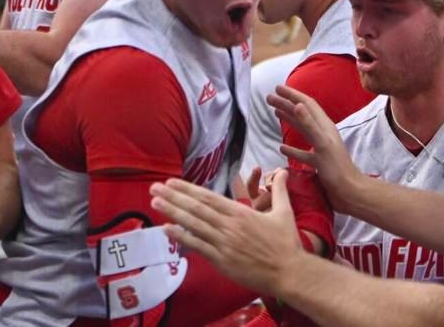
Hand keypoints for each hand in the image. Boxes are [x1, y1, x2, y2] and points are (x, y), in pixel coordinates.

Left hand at [151, 170, 303, 294]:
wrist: (289, 271)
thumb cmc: (286, 243)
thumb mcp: (284, 212)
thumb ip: (279, 190)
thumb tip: (282, 170)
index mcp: (241, 213)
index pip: (209, 197)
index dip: (188, 189)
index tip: (172, 182)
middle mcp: (229, 226)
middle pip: (196, 208)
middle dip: (173, 197)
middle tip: (154, 187)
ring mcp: (224, 244)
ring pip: (193, 225)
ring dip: (172, 213)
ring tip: (155, 203)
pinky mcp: (222, 261)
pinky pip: (198, 247)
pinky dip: (182, 237)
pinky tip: (167, 230)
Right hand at [268, 85, 364, 214]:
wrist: (349, 193)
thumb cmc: (337, 170)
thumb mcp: (321, 144)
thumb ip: (309, 124)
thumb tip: (296, 104)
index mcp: (324, 126)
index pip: (306, 104)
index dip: (292, 94)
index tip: (276, 87)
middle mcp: (322, 133)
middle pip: (302, 113)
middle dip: (286, 103)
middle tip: (268, 98)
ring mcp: (320, 147)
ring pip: (301, 129)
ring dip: (288, 119)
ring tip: (274, 112)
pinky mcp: (317, 162)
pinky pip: (302, 151)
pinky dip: (291, 147)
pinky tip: (282, 147)